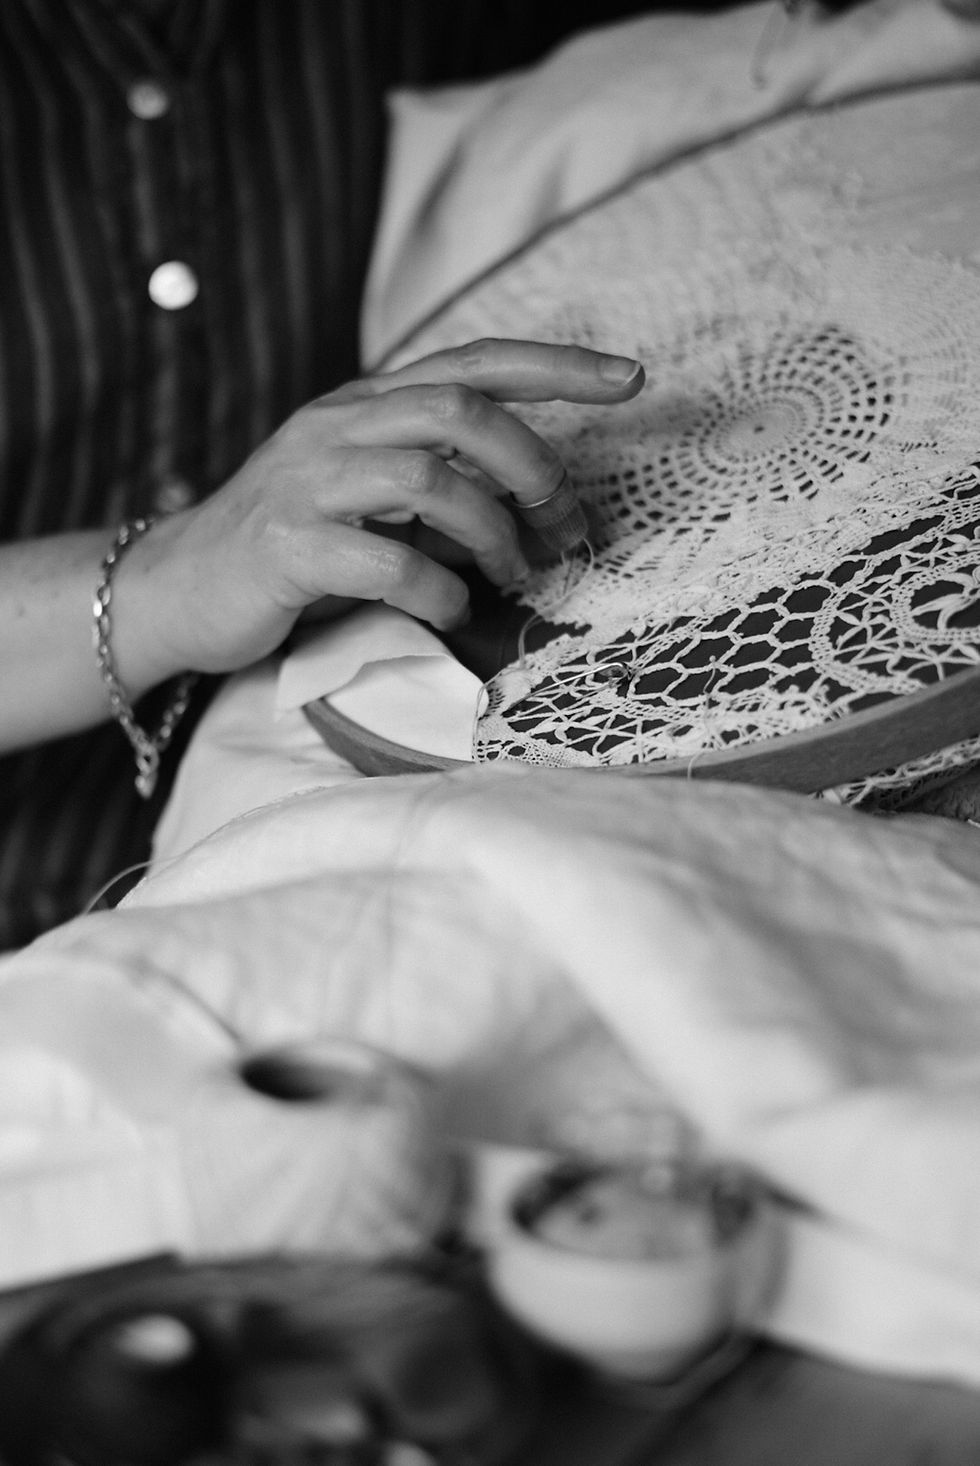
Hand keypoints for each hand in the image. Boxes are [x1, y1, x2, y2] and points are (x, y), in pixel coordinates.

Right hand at [122, 338, 643, 682]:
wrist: (180, 587)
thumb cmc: (294, 545)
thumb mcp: (368, 494)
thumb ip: (439, 479)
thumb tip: (537, 504)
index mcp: (365, 404)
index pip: (473, 362)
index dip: (556, 365)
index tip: (630, 378)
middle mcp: (337, 426)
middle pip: (460, 411)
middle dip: (533, 466)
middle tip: (560, 523)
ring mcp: (308, 483)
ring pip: (428, 479)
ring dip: (492, 533)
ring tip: (510, 575)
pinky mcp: (288, 547)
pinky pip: (387, 563)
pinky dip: (439, 589)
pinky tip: (450, 606)